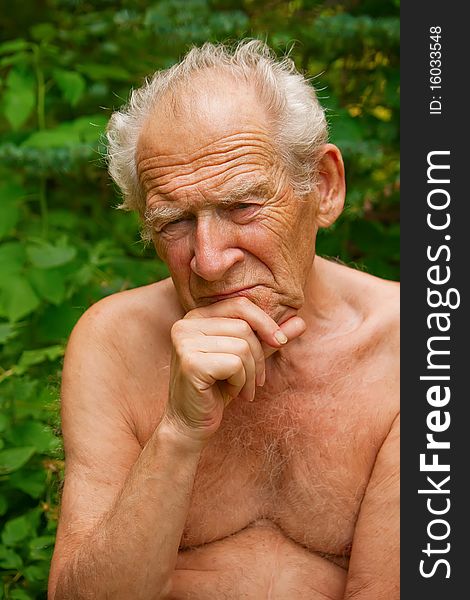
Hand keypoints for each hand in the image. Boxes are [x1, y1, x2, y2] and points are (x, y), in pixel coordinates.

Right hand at [165, 297, 305, 444]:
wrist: (190, 423)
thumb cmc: (217, 389)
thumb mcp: (246, 359)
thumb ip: (268, 339)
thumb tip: (301, 322)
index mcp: (196, 316)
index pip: (240, 304)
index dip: (265, 322)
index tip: (280, 342)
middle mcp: (186, 324)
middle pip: (244, 327)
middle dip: (259, 357)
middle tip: (256, 381)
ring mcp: (184, 342)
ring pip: (242, 346)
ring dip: (250, 373)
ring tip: (242, 388)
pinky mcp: (191, 363)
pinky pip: (235, 364)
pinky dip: (241, 382)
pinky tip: (230, 393)